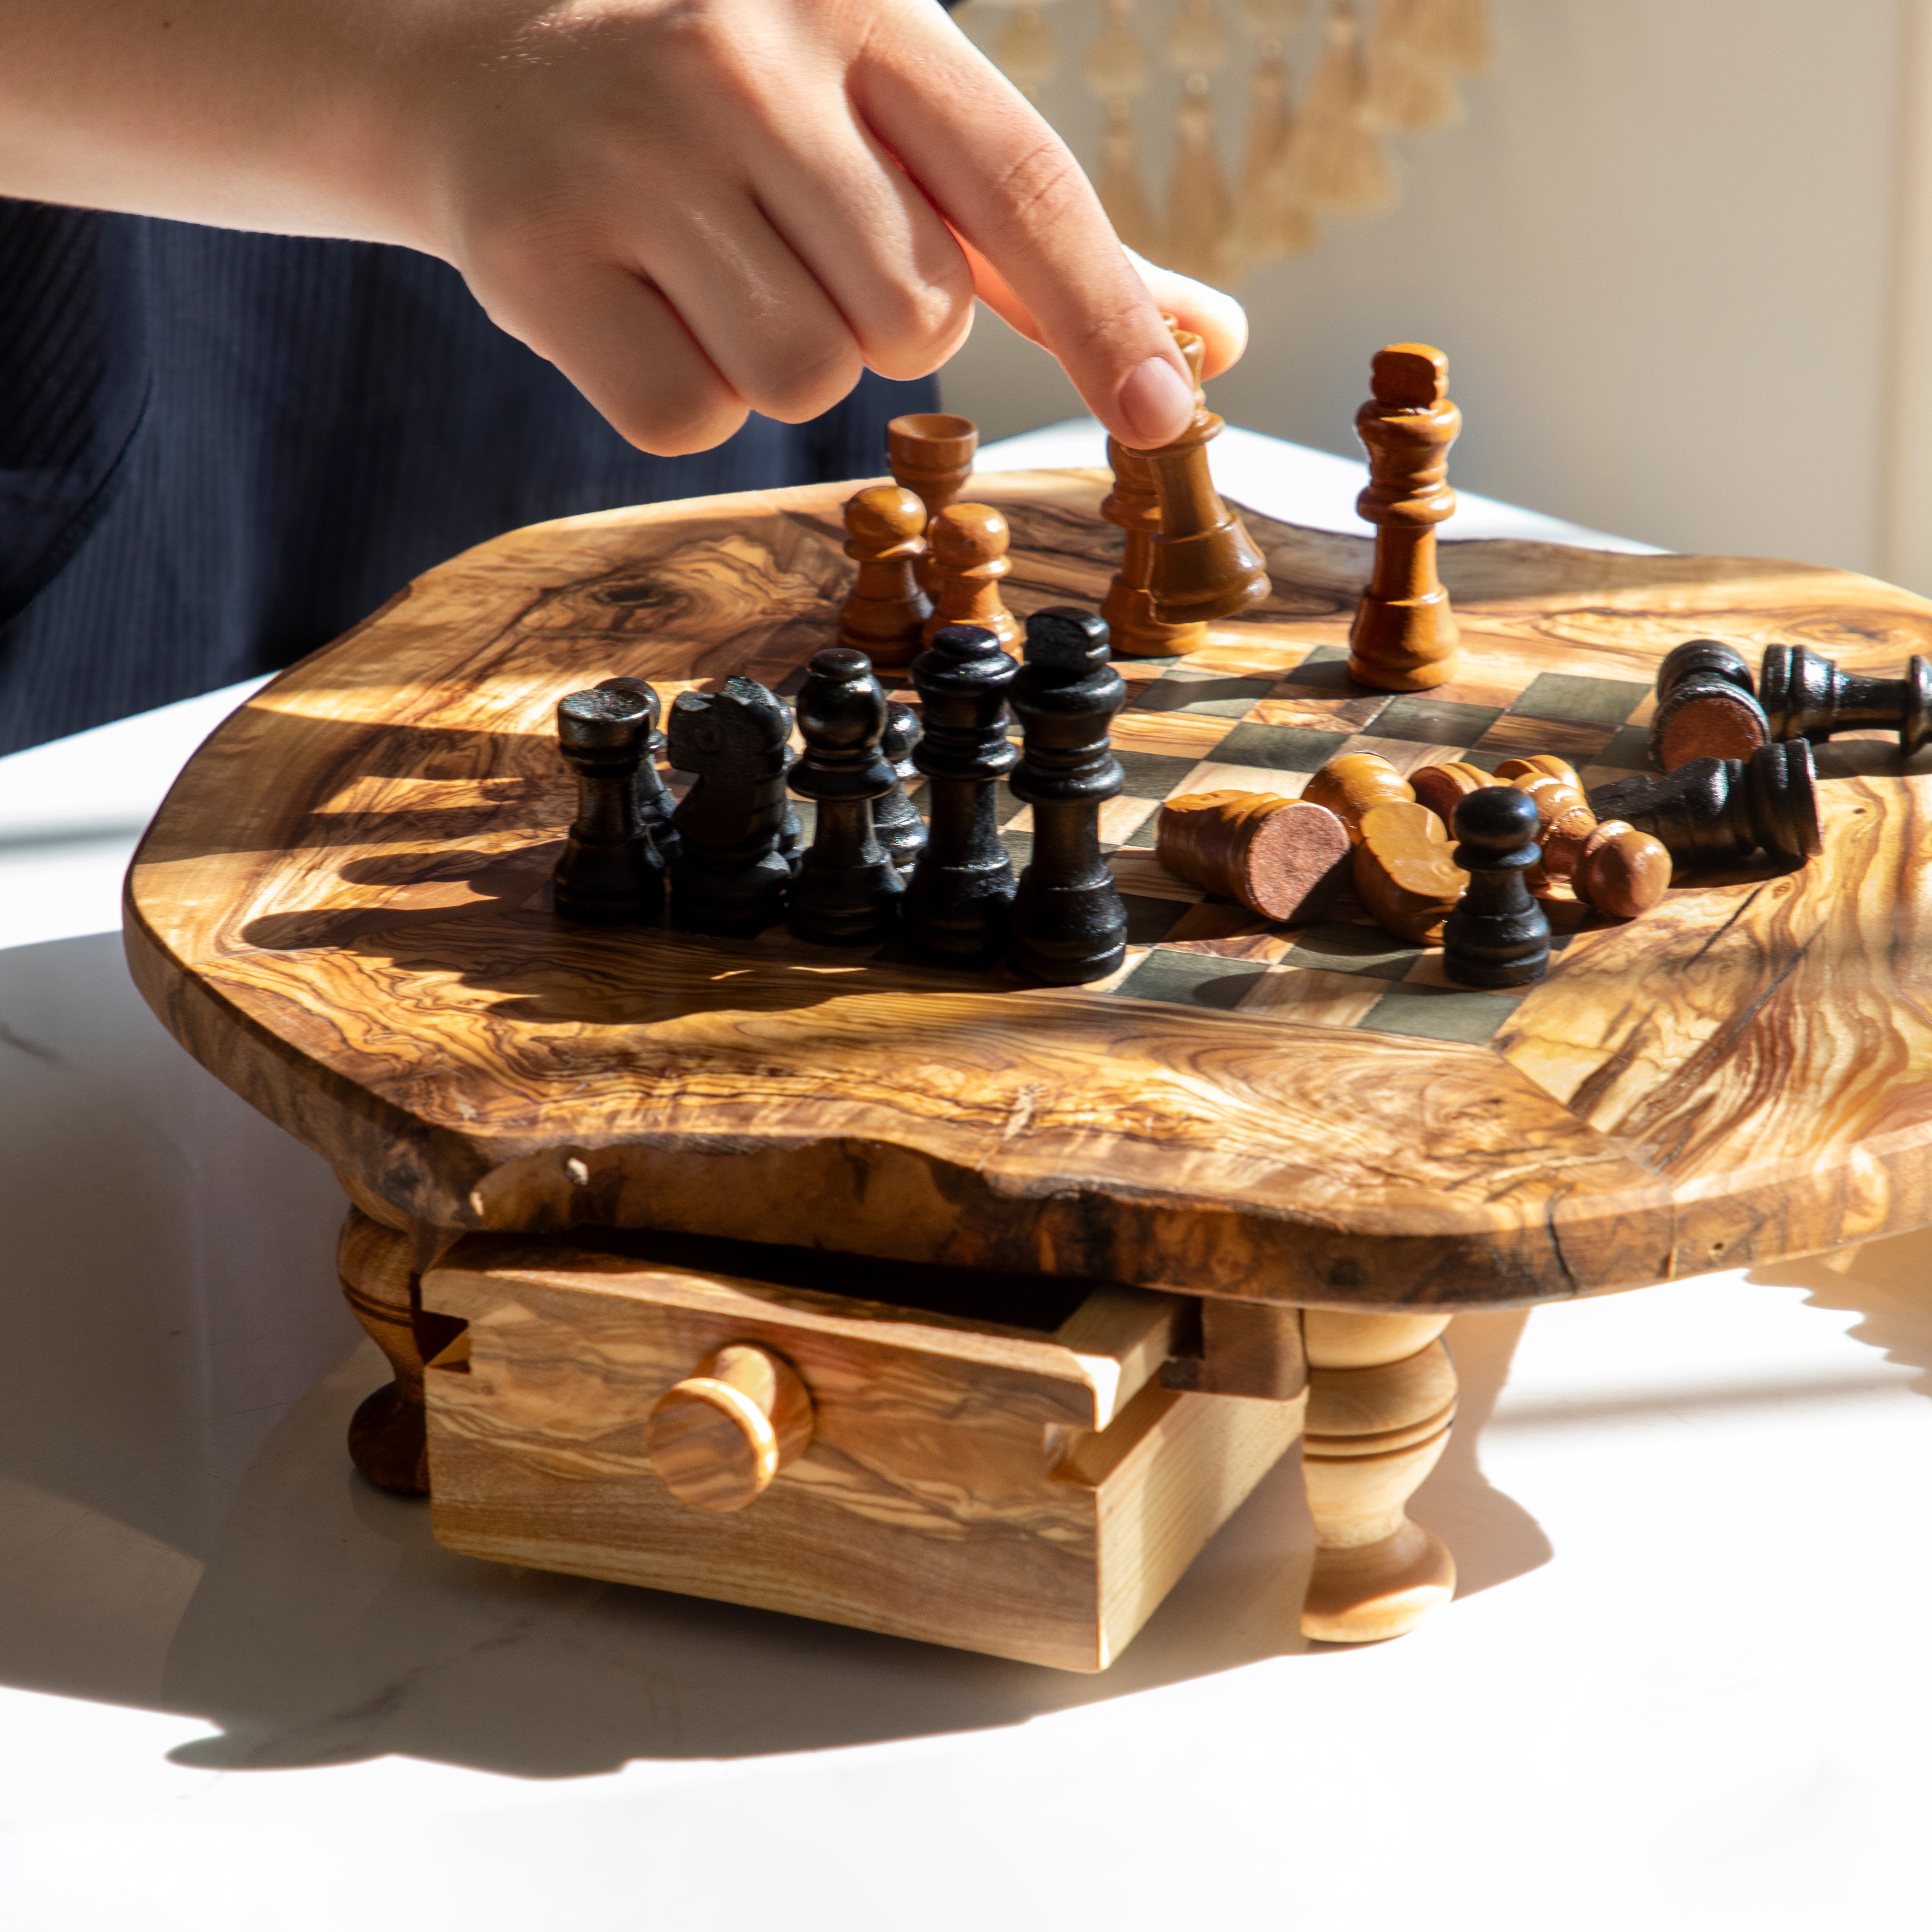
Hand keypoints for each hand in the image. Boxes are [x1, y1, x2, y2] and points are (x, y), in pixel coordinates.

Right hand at [0, 0, 1246, 453]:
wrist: (494, 75)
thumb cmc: (734, 119)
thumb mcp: (887, 126)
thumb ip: (1038, 241)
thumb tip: (1205, 341)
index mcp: (865, 14)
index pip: (1023, 188)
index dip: (1101, 313)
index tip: (1163, 414)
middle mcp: (750, 62)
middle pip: (911, 318)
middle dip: (872, 321)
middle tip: (786, 245)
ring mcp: (637, 152)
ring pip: (805, 379)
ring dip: (778, 362)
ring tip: (709, 269)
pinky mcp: (542, 254)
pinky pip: (692, 420)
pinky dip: (681, 395)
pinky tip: (641, 304)